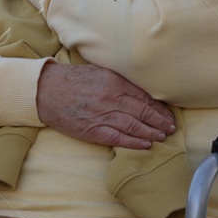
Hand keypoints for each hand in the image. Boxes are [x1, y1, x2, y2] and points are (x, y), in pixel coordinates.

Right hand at [35, 62, 176, 149]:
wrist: (46, 91)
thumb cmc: (73, 80)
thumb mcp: (99, 72)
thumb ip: (120, 80)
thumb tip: (142, 90)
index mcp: (114, 81)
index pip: (144, 96)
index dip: (159, 108)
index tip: (168, 114)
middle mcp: (111, 98)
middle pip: (143, 112)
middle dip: (160, 121)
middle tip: (172, 128)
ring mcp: (102, 115)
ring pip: (134, 126)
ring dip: (151, 133)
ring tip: (162, 137)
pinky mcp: (92, 130)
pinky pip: (118, 138)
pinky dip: (133, 142)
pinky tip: (145, 145)